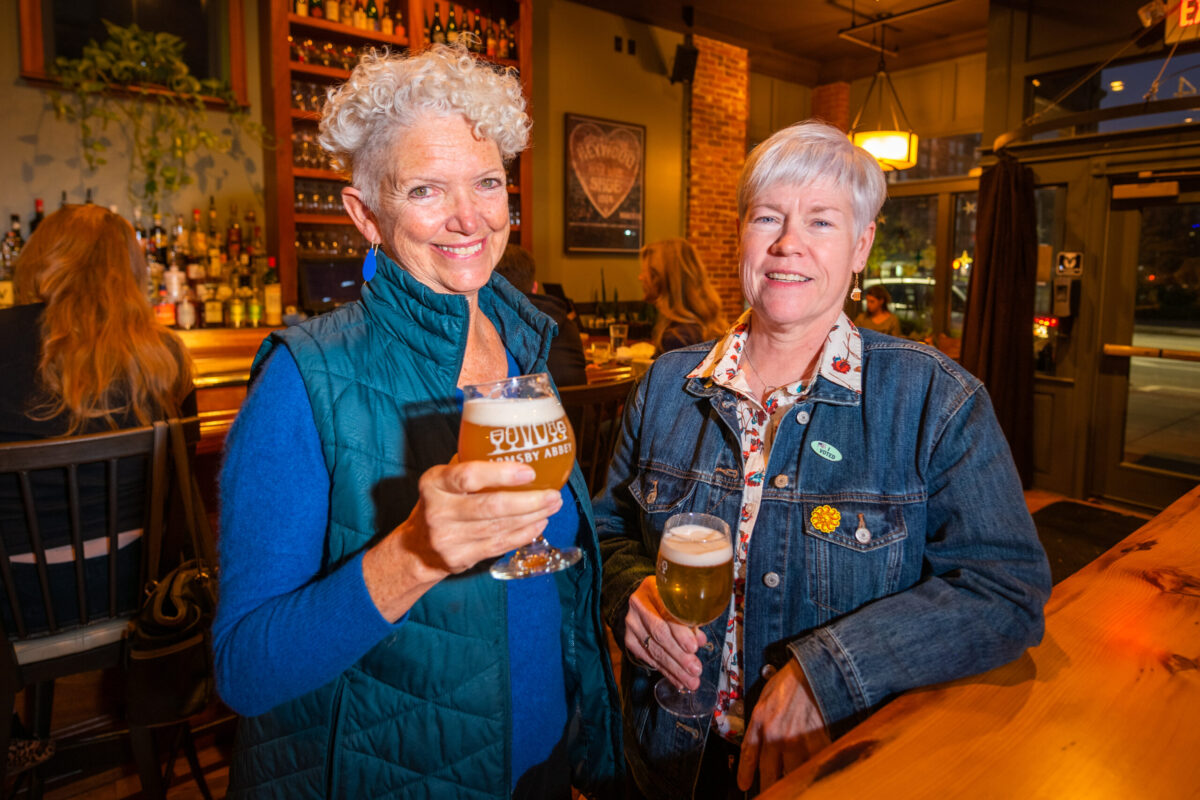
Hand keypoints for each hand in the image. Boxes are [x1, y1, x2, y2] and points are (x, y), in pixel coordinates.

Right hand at [363, 459, 562, 619]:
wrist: (416, 548)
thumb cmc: (440, 503)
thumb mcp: (444, 479)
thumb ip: (471, 464)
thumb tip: (517, 446)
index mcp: (435, 483)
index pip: (468, 476)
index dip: (501, 474)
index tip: (529, 472)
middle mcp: (438, 511)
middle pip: (491, 506)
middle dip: (528, 501)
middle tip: (553, 494)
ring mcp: (448, 538)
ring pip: (499, 528)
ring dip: (531, 517)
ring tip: (552, 506)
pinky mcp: (460, 558)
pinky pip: (499, 545)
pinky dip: (523, 534)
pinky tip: (539, 523)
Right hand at [624, 576, 705, 689]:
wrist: (644, 599)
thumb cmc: (669, 599)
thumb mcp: (680, 600)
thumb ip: (690, 618)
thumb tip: (701, 640)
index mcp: (652, 589)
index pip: (666, 614)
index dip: (680, 632)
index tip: (694, 647)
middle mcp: (638, 606)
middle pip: (659, 634)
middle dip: (679, 656)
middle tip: (695, 670)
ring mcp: (631, 624)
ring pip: (654, 650)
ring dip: (675, 669)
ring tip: (691, 682)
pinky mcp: (629, 640)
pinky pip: (649, 659)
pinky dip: (666, 671)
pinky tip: (678, 680)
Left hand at [737, 659, 830, 791]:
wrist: (816, 670)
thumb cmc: (793, 679)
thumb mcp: (766, 696)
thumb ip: (761, 719)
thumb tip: (759, 738)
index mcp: (760, 720)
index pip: (749, 755)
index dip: (745, 774)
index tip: (744, 785)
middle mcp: (776, 734)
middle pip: (769, 773)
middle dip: (769, 786)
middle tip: (769, 792)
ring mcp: (797, 741)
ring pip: (791, 775)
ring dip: (791, 781)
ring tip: (793, 786)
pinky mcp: (817, 742)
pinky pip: (812, 766)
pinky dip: (812, 772)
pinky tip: (812, 775)